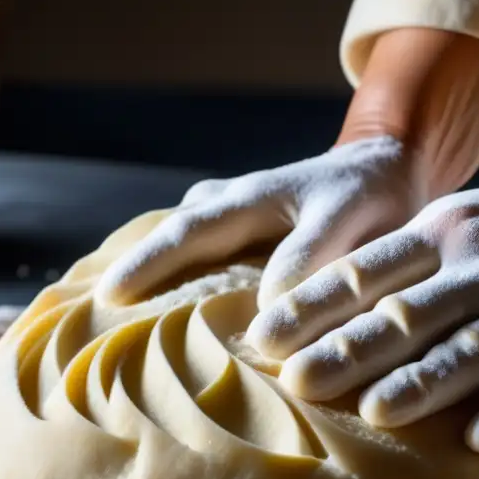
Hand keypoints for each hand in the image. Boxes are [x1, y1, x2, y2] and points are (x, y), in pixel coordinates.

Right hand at [95, 136, 426, 308]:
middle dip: (134, 266)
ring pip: (183, 235)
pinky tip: (168, 302)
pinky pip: (202, 243)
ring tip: (116, 306)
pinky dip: (180, 265)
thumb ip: (312, 256)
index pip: (190, 231)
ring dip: (154, 263)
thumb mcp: (349, 220)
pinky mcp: (247, 228)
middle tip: (90, 307)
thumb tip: (266, 310)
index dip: (151, 263)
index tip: (112, 296)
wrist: (388, 169)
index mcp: (253, 197)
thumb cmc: (372, 198)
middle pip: (172, 232)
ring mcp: (236, 212)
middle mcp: (233, 201)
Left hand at [246, 175, 478, 454]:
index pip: (367, 270)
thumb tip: (319, 304)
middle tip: (297, 384)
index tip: (263, 339)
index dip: (313, 305)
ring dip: (426, 379)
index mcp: (446, 230)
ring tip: (377, 413)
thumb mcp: (460, 219)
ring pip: (475, 343)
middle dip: (351, 348)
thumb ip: (401, 258)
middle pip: (411, 310)